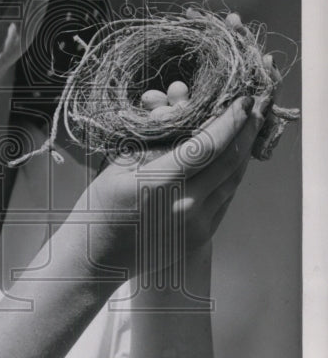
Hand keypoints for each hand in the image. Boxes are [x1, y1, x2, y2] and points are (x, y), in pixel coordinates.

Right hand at [72, 95, 262, 280]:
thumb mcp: (121, 164)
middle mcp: (185, 206)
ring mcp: (197, 225)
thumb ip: (157, 139)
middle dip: (248, 130)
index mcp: (159, 184)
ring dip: (244, 152)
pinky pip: (225, 198)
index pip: (208, 146)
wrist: (98, 257)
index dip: (230, 121)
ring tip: (249, 128)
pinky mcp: (202, 236)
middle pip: (231, 162)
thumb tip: (184, 107)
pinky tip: (232, 158)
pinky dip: (232, 174)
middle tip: (258, 107)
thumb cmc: (102, 205)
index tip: (244, 100)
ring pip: (233, 181)